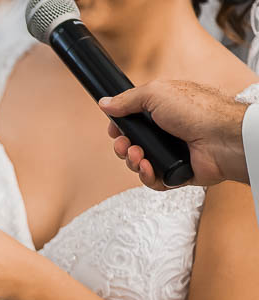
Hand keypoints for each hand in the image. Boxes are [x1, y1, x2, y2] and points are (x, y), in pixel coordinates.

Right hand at [99, 80, 249, 189]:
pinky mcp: (175, 174)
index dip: (120, 128)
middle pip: (131, 145)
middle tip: (124, 145)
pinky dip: (146, 176)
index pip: (132, 123)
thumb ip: (128, 99)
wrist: (221, 138)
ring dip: (132, 162)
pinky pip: (152, 180)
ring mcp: (170, 154)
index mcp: (162, 112)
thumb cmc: (196, 111)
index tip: (115, 130)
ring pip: (139, 164)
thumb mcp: (156, 93)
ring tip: (138, 156)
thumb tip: (105, 103)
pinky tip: (148, 168)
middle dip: (122, 147)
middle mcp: (166, 133)